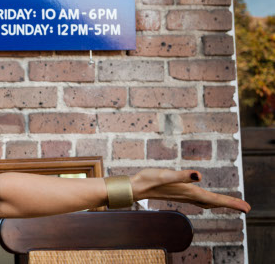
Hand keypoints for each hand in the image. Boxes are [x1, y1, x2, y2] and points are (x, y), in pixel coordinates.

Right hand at [130, 169, 250, 212]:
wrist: (135, 187)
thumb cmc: (149, 180)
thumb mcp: (166, 175)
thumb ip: (183, 175)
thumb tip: (200, 176)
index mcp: (189, 192)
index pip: (215, 199)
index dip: (231, 203)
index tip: (247, 208)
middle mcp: (188, 196)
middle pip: (213, 203)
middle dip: (230, 204)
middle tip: (246, 208)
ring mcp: (183, 196)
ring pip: (207, 202)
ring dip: (220, 203)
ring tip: (232, 204)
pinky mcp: (178, 193)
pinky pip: (199, 200)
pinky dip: (208, 201)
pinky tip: (206, 199)